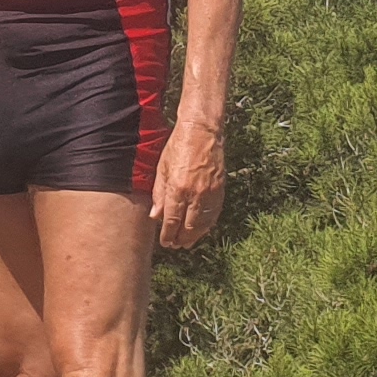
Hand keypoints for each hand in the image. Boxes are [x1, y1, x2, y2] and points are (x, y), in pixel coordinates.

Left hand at [150, 119, 225, 250]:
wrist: (202, 131)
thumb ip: (159, 194)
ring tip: (187, 241)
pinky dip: (207, 224)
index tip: (165, 243)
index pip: (172, 222)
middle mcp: (195, 194)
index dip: (168, 235)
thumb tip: (156, 216)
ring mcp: (210, 193)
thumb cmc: (178, 146)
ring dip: (195, 236)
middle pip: (188, 227)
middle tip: (175, 245)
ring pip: (203, 224)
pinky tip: (201, 228)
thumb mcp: (162, 169)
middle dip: (181, 239)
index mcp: (177, 189)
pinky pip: (214, 214)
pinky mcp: (220, 189)